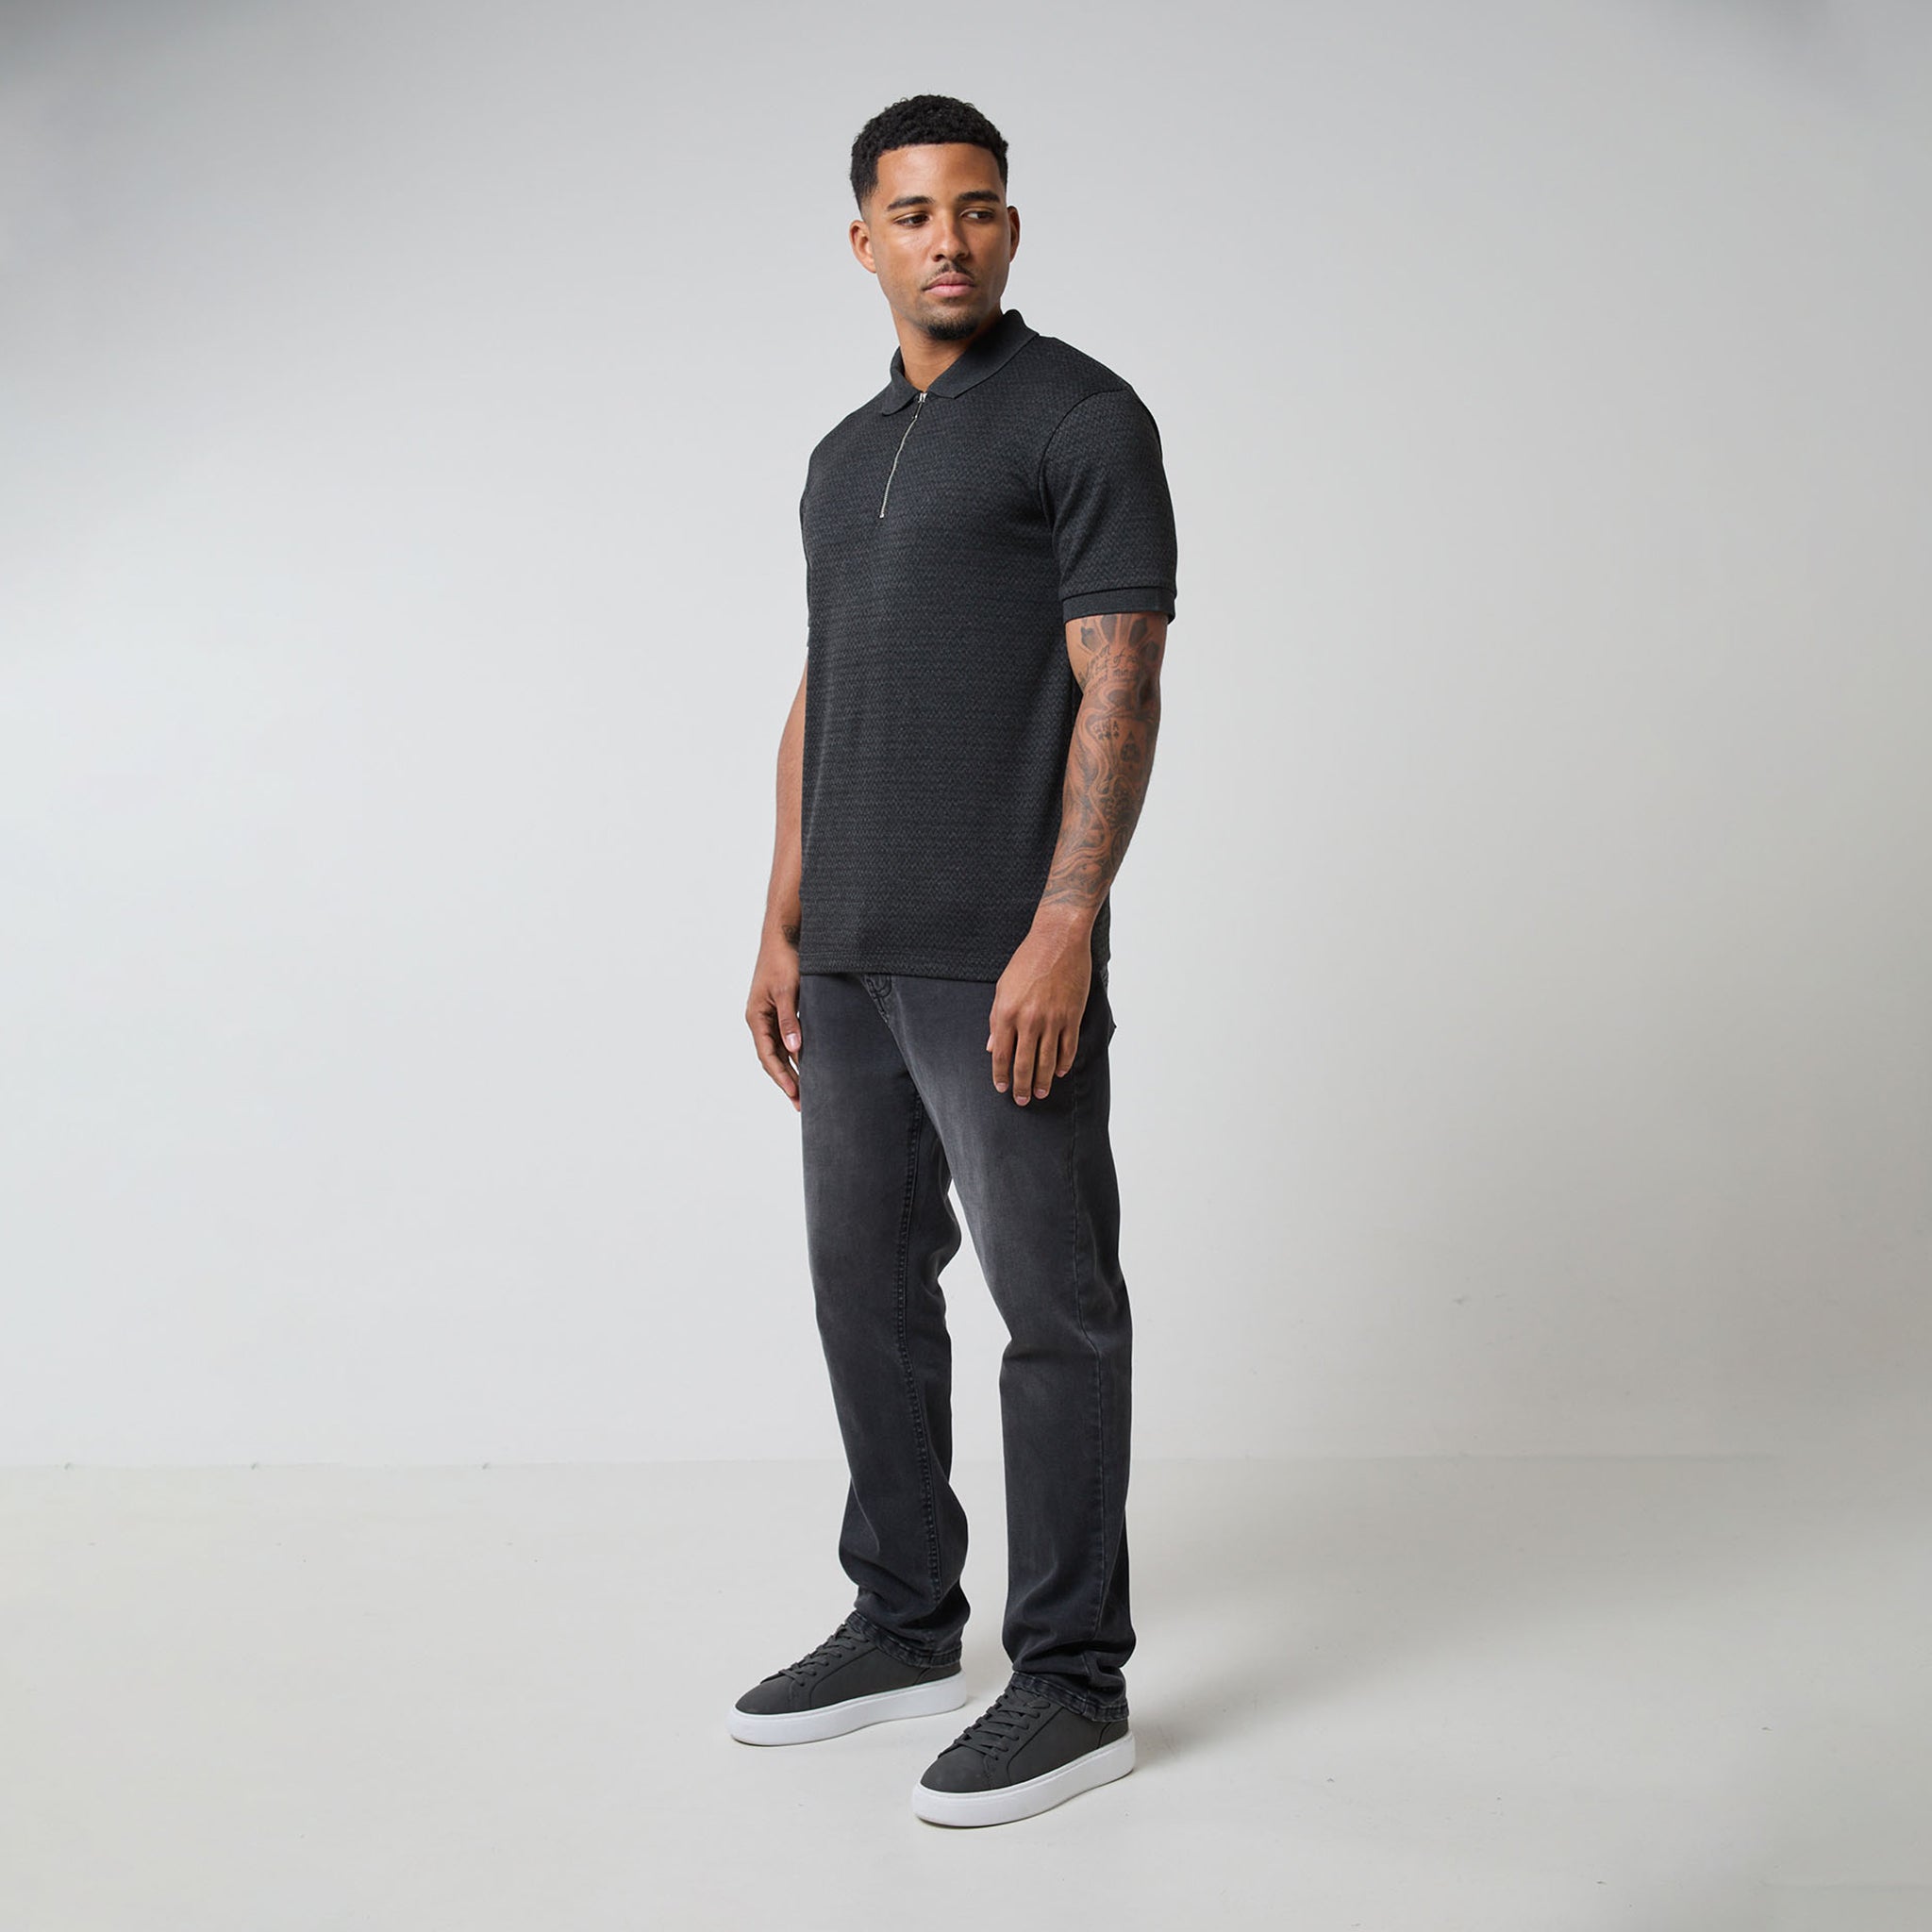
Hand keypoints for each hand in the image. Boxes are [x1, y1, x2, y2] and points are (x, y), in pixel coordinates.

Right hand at [746, 930, 803, 1112]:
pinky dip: (796, 1052)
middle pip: (772, 1058)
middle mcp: (760, 1019)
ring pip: (779, 1050)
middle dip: (786, 1081)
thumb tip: (793, 1050)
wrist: (785, 935)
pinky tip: (808, 1063)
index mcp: (756, 1017)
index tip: (794, 1095)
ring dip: (791, 1069)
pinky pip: (786, 1038)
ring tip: (805, 1090)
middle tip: (801, 1103)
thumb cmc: (783, 960)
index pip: (767, 1056)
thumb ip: (790, 1021)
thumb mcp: (787, 991)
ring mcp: (770, 1015)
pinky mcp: (782, 1008)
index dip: (781, 1077)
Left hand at [987, 920, 1092, 1104]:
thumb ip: (997, 1020)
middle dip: (1021, 1086)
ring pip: (1047, 1061)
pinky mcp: (1072, 1016)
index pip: (1002, 1055)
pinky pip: (1068, 1048)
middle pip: (1024, 1064)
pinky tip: (1059, 1072)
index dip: (1001, 1075)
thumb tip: (993, 1047)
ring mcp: (1053, 1020)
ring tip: (1040, 1093)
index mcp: (1007, 1013)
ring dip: (1043, 1081)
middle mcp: (1029, 1020)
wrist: (1058, 940)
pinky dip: (1063, 1063)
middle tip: (1021, 1100)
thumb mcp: (1003, 988)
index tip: (1001, 1087)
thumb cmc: (1028, 960)